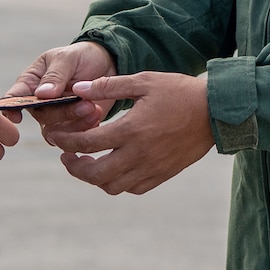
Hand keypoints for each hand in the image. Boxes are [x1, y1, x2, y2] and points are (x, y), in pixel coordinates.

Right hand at [5, 41, 117, 134]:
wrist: (107, 65)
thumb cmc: (81, 57)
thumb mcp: (67, 57)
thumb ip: (55, 75)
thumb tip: (41, 94)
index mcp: (31, 82)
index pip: (14, 97)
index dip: (11, 108)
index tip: (16, 116)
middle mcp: (39, 102)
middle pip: (40, 115)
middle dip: (62, 112)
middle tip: (86, 104)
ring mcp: (54, 116)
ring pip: (54, 130)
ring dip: (74, 123)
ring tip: (94, 109)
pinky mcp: (71, 126)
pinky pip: (71, 137)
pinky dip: (84, 128)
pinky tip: (96, 115)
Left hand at [48, 72, 213, 194]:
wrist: (215, 112)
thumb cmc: (179, 91)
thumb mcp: (144, 81)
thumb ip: (109, 85)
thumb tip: (78, 90)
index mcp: (131, 129)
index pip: (86, 143)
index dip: (64, 142)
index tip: (54, 138)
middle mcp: (139, 154)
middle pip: (95, 174)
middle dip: (74, 167)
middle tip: (67, 155)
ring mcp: (152, 167)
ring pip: (112, 186)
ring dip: (94, 178)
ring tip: (87, 163)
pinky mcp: (163, 174)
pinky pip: (133, 188)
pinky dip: (117, 183)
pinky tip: (113, 168)